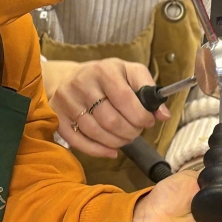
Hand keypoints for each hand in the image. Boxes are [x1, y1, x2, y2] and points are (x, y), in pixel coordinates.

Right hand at [50, 58, 167, 157]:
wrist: (70, 76)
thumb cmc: (106, 77)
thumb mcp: (129, 73)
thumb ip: (149, 90)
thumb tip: (163, 115)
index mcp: (104, 70)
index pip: (126, 100)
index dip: (142, 117)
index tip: (148, 122)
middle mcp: (82, 83)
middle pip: (111, 120)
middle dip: (130, 132)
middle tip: (135, 132)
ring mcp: (67, 101)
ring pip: (96, 133)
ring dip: (116, 142)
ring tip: (124, 139)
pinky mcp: (57, 116)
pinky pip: (78, 141)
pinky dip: (98, 151)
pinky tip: (111, 150)